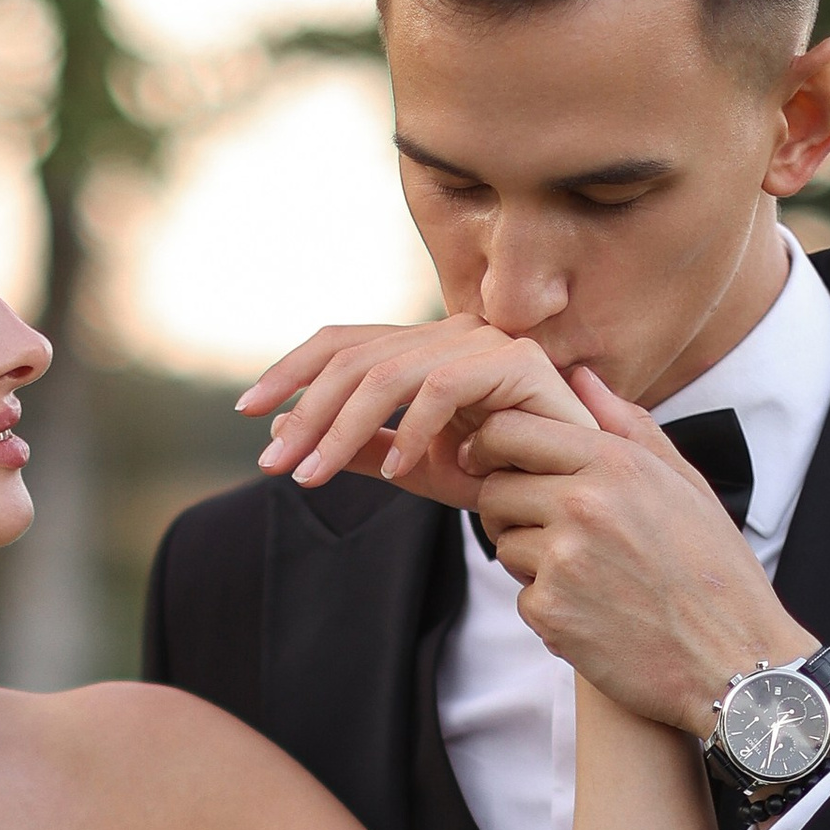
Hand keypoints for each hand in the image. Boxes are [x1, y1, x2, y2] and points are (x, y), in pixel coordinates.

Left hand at [239, 318, 588, 506]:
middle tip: (272, 463)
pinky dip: (415, 429)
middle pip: (356, 356)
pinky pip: (444, 387)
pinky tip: (402, 471)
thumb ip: (363, 449)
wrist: (582, 495)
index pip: (343, 343)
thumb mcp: (422, 469)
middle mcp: (451, 334)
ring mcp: (485, 342)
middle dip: (306, 411)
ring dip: (343, 429)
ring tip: (313, 476)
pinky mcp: (518, 362)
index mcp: (425, 351)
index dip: (290, 370)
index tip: (247, 412)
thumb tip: (283, 430)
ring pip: (390, 373)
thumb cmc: (508, 482)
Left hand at [468, 368, 814, 732]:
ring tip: (589, 573)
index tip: (500, 463)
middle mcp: (582, 504)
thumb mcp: (686, 484)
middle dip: (510, 506)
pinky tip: (596, 611)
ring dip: (531, 558)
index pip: (510, 431)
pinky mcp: (551, 612)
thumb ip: (629, 427)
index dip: (494, 446)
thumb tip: (581, 377)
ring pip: (504, 544)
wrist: (734, 659)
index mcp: (615, 463)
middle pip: (495, 488)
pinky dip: (549, 605)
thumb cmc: (714, 569)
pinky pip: (521, 595)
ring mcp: (562, 560)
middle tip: (547, 527)